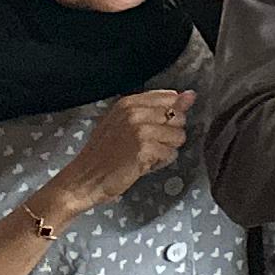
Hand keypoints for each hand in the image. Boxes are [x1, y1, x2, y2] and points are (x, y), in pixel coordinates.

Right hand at [49, 86, 191, 216]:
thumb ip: (159, 108)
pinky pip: (171, 154)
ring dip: (165, 150)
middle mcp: (135, 112)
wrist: (83, 179)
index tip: (151, 127)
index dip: (168, 116)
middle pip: (179, 117)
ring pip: (179, 136)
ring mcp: (140, 130)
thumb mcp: (125, 123)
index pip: (171, 97)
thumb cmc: (104, 153)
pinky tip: (142, 165)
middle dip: (168, 134)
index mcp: (129, 102)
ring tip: (143, 156)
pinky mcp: (145, 149)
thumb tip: (191, 95)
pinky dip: (160, 163)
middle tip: (145, 145)